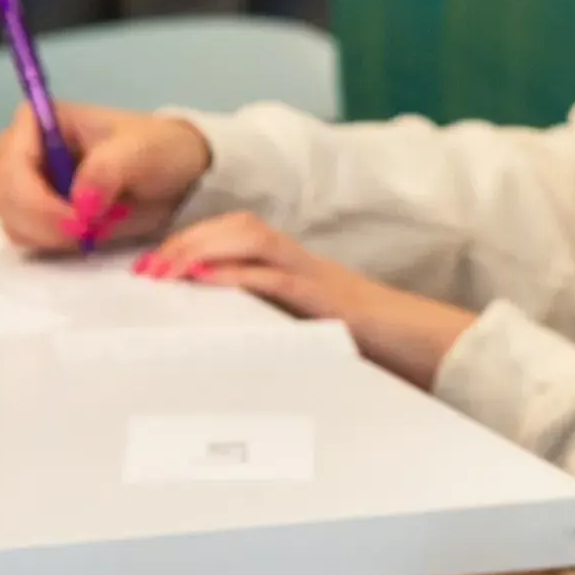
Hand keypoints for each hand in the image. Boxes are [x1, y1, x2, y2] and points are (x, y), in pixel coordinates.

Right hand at [0, 103, 210, 251]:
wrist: (179, 174)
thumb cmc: (158, 149)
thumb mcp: (142, 151)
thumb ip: (108, 170)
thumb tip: (80, 204)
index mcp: (35, 122)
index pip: (11, 166)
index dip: (37, 201)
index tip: (80, 222)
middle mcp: (20, 153)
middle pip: (4, 199)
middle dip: (45, 224)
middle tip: (91, 233)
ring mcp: (25, 185)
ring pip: (13, 223)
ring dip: (51, 237)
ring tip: (97, 229)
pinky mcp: (37, 214)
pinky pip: (28, 239)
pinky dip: (54, 245)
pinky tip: (88, 235)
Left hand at [138, 212, 477, 388]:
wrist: (429, 348)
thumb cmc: (376, 348)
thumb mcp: (312, 334)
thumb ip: (275, 326)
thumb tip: (223, 341)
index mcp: (299, 270)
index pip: (238, 235)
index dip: (191, 242)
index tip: (152, 268)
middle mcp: (304, 264)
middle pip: (238, 226)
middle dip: (185, 242)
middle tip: (145, 270)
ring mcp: (316, 278)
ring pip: (250, 239)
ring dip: (200, 251)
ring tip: (164, 274)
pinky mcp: (326, 300)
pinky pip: (274, 277)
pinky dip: (234, 276)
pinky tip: (204, 285)